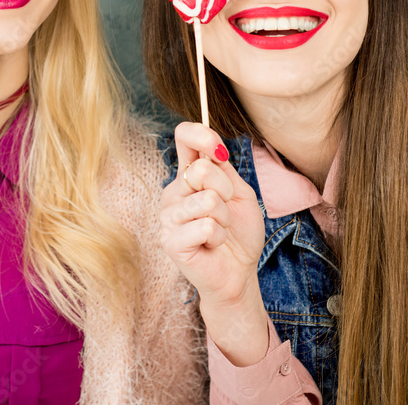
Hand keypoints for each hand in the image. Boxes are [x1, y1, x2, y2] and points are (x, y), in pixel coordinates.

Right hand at [160, 121, 270, 364]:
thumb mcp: (239, 193)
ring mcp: (168, 216)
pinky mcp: (170, 240)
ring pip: (207, 201)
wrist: (239, 272)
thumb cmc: (238, 233)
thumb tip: (213, 148)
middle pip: (201, 170)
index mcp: (188, 175)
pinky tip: (211, 245)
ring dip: (224, 219)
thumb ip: (223, 169)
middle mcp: (173, 192)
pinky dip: (218, 237)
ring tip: (218, 232)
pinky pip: (206, 226)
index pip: (184, 138)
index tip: (218, 149)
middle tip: (225, 212)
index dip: (201, 135)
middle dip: (226, 192)